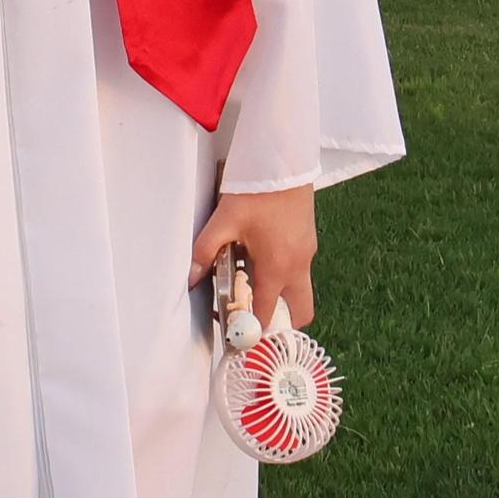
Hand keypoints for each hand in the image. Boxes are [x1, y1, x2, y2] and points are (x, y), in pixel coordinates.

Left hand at [190, 184, 317, 329]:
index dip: (251, 328)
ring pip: (300, 292)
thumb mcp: (224, 222)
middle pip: (299, 313)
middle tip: (251, 316)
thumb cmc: (255, 192)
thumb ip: (205, 252)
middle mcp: (298, 267)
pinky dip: (282, 276)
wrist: (282, 165)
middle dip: (279, 322)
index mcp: (277, 268)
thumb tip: (190, 278)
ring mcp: (308, 255)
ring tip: (247, 280)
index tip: (235, 332)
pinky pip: (299, 272)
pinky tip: (257, 257)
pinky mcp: (308, 242)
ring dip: (278, 296)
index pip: (268, 314)